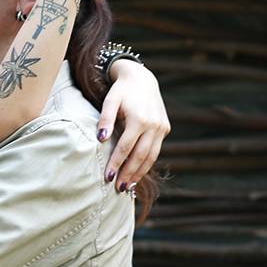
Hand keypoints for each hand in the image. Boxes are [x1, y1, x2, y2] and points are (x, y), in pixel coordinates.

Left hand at [97, 63, 170, 188]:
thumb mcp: (110, 100)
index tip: (107, 177)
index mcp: (140, 118)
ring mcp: (162, 127)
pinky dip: (146, 164)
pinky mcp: (165, 128)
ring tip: (128, 185)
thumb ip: (105, 119)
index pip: (126, 147)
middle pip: (140, 155)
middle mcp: (154, 124)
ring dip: (140, 172)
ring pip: (151, 156)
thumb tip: (101, 139)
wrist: (142, 79)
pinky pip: (155, 150)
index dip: (116, 163)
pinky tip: (137, 173)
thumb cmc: (121, 91)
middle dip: (129, 173)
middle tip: (118, 188)